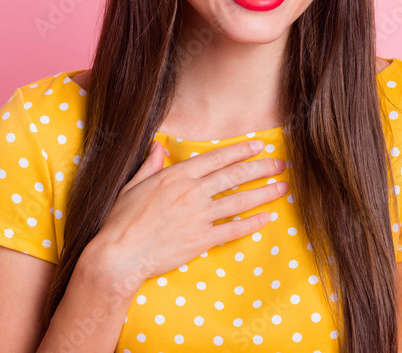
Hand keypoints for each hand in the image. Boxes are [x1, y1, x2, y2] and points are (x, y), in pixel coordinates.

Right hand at [85, 139, 287, 296]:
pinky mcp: (202, 240)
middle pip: (235, 176)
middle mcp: (192, 192)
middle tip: (281, 164)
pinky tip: (268, 218)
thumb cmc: (120, 221)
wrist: (118, 256)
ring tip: (283, 187)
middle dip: (262, 168)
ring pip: (240, 201)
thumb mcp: (132, 186)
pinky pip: (234, 230)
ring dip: (265, 193)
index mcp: (177, 176)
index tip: (260, 146)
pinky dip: (253, 224)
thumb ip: (150, 165)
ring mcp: (199, 216)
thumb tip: (158, 146)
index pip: (218, 157)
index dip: (242, 150)